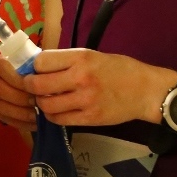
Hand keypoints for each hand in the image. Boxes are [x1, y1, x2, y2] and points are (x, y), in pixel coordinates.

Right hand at [0, 58, 37, 131]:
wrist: (38, 86)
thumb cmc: (40, 70)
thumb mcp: (42, 60)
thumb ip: (42, 59)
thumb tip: (46, 63)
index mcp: (2, 62)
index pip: (1, 67)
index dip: (16, 77)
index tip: (34, 85)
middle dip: (19, 97)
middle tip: (37, 102)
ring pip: (0, 106)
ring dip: (20, 112)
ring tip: (37, 114)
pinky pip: (5, 119)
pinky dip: (21, 122)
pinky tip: (35, 123)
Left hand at [21, 48, 173, 126]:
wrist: (146, 91)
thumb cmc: (121, 70)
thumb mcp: (94, 56)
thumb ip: (69, 61)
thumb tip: (40, 66)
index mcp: (81, 58)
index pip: (42, 61)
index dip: (33, 66)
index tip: (33, 70)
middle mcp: (80, 77)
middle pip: (38, 84)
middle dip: (30, 86)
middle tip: (32, 87)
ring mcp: (85, 100)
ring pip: (46, 105)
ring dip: (41, 103)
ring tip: (46, 100)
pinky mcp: (89, 118)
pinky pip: (59, 120)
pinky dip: (53, 116)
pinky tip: (57, 111)